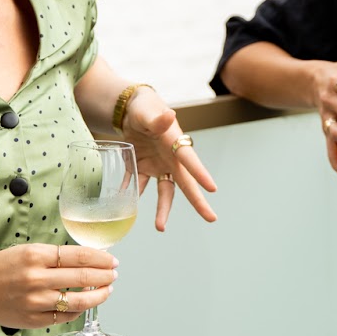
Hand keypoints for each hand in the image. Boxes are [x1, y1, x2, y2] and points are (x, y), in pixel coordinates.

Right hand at [0, 243, 117, 327]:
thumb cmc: (2, 267)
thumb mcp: (28, 251)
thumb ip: (56, 256)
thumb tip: (89, 260)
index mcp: (36, 256)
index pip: (79, 256)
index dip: (101, 259)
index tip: (112, 260)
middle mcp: (36, 279)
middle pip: (82, 278)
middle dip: (105, 276)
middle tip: (114, 275)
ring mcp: (34, 302)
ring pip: (77, 301)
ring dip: (98, 296)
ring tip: (107, 291)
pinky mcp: (32, 320)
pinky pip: (64, 317)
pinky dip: (78, 310)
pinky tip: (85, 304)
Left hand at [121, 87, 217, 229]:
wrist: (131, 110)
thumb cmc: (145, 107)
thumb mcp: (148, 111)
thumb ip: (157, 118)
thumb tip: (170, 116)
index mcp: (176, 144)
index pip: (190, 160)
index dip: (200, 174)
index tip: (213, 189)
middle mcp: (170, 159)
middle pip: (185, 183)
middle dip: (197, 201)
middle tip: (211, 218)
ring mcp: (157, 166)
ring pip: (163, 192)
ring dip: (162, 209)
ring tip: (160, 227)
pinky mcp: (141, 168)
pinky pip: (136, 184)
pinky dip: (130, 193)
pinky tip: (124, 205)